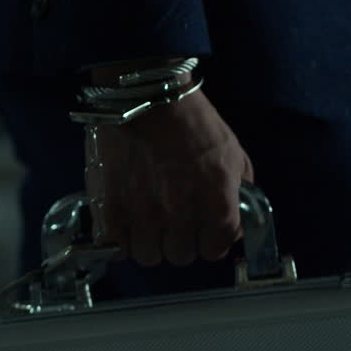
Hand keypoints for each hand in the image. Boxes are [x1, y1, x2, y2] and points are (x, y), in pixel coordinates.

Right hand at [85, 86, 254, 266]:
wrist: (146, 94)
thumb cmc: (192, 120)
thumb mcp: (233, 152)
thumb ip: (240, 193)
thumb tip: (235, 226)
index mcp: (215, 195)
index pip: (216, 247)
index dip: (212, 242)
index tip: (205, 234)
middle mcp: (180, 207)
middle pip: (181, 256)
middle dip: (180, 242)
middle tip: (174, 224)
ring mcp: (143, 209)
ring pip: (148, 255)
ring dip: (149, 243)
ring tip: (148, 223)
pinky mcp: (111, 205)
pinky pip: (116, 245)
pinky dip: (120, 239)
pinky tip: (125, 222)